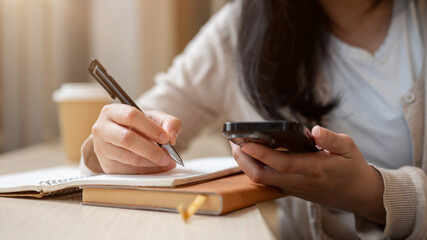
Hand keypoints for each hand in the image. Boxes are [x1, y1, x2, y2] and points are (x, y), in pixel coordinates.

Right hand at [91, 103, 181, 173]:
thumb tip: (171, 137)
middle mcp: (102, 129)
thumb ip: (169, 122)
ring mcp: (102, 149)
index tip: (166, 138)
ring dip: (151, 162)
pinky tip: (158, 167)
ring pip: (129, 157)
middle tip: (168, 156)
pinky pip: (129, 171)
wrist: (122, 137)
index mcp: (112, 111)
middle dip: (151, 150)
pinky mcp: (106, 165)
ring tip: (166, 162)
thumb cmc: (139, 126)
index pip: (131, 116)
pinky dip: (147, 171)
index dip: (151, 128)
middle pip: (127, 139)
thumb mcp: (155, 118)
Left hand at [230, 126, 385, 223]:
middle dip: (244, 160)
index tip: (245, 142)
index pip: (282, 163)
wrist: (356, 194)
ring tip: (238, 146)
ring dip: (246, 165)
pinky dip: (255, 169)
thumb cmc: (351, 168)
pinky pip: (267, 181)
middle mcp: (300, 181)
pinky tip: (251, 155)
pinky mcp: (291, 190)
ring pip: (262, 181)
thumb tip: (314, 130)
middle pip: (263, 175)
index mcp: (315, 169)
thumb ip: (332, 139)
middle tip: (233, 141)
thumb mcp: (349, 148)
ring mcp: (294, 188)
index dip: (262, 153)